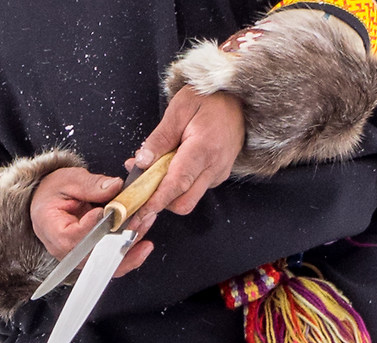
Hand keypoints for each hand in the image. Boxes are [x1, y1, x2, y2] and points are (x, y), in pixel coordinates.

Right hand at [28, 166, 155, 279]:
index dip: (95, 225)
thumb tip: (114, 186)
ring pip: (106, 261)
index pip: (75, 235)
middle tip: (138, 220)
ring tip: (144, 225)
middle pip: (94, 253)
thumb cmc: (52, 193)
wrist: (46, 203)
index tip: (109, 212)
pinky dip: (128, 254)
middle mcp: (65, 250)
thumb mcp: (69, 181)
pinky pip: (110, 262)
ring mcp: (78, 257)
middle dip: (119, 238)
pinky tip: (142, 245)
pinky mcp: (90, 257)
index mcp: (53, 230)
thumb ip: (91, 185)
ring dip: (129, 246)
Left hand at [124, 86, 245, 234]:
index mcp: (204, 148)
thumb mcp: (179, 109)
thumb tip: (141, 162)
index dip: (156, 201)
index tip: (139, 211)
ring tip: (151, 173)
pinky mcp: (218, 175)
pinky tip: (168, 169)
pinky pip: (195, 190)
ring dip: (167, 194)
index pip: (178, 184)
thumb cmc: (209, 99)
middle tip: (138, 190)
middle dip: (159, 203)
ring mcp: (219, 173)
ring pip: (188, 199)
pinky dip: (177, 186)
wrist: (238, 98)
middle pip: (183, 202)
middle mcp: (215, 166)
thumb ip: (159, 138)